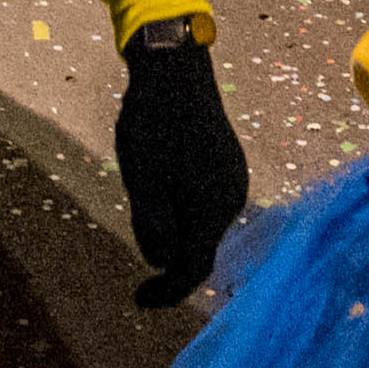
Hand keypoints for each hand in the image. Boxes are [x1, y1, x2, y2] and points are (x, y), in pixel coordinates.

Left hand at [113, 27, 248, 305]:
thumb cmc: (153, 126)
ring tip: (143, 184)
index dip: (166, 292)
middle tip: (134, 214)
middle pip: (197, 247)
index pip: (193, 270)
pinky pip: (204, 201)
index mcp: (213, 210)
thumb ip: (154, 230)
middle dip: (166, 249)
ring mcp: (234, 179)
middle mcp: (233, 199)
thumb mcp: (143, 184)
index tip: (138, 300)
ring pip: (200, 223)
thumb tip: (164, 263)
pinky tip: (160, 173)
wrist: (176, 68)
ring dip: (172, 224)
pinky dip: (181, 204)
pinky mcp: (228, 163)